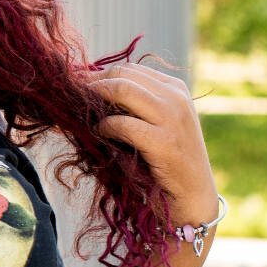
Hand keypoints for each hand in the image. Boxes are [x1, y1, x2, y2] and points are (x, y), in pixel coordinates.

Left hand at [87, 61, 217, 224]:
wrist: (193, 198)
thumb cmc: (165, 160)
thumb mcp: (156, 122)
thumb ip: (133, 103)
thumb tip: (86, 87)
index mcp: (174, 88)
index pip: (128, 68)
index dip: (98, 75)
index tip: (79, 88)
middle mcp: (176, 98)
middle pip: (121, 74)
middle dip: (92, 84)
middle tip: (73, 98)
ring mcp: (173, 118)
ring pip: (121, 90)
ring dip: (95, 100)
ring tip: (84, 114)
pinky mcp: (165, 142)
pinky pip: (122, 124)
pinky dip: (104, 127)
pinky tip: (99, 134)